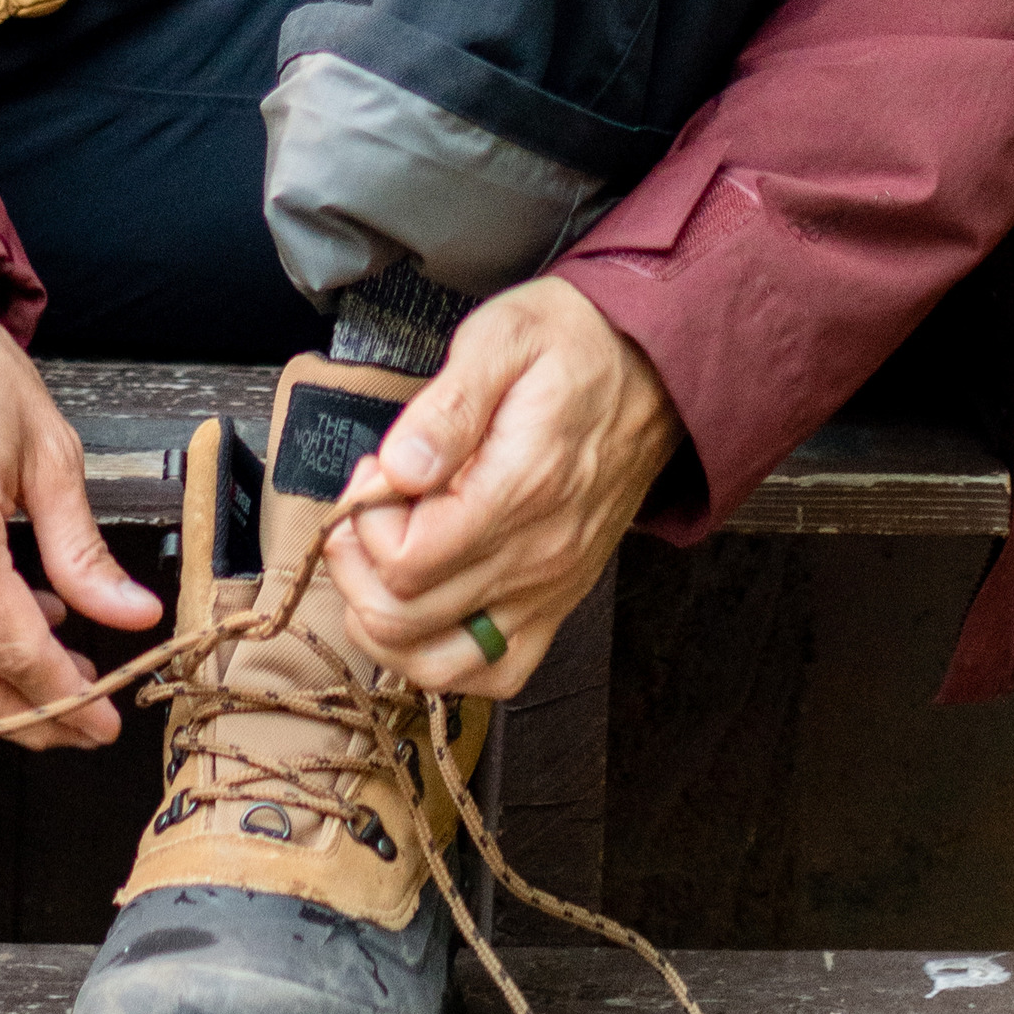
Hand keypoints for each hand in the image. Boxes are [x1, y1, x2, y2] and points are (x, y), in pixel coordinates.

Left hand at [324, 274, 681, 699]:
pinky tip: (423, 607)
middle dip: (357, 566)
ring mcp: (548, 590)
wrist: (655, 370)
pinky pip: (492, 674)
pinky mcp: (556, 604)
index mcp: (520, 489)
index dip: (362, 522)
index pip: (405, 560)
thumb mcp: (503, 339)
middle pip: (405, 618)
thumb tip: (398, 468)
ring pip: (437, 664)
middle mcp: (537, 557)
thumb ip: (447, 407)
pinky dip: (440, 657)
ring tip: (380, 562)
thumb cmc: (571, 347)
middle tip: (366, 509)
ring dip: (384, 623)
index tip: (371, 472)